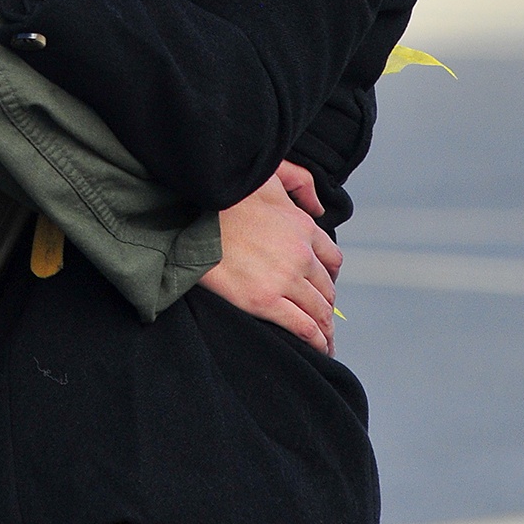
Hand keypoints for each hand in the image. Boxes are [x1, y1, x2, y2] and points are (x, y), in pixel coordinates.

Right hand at [198, 161, 342, 353]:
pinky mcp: (265, 301)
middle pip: (326, 288)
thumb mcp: (270, 175)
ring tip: (325, 341)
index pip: (331, 258)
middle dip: (327, 305)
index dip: (329, 277)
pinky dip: (316, 341)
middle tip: (323, 318)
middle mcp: (301, 254)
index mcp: (303, 226)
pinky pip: (303, 327)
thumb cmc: (225, 196)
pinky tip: (318, 348)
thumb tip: (318, 205)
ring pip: (319, 310)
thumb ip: (300, 183)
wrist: (192, 216)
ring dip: (326, 328)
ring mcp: (285, 279)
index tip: (324, 287)